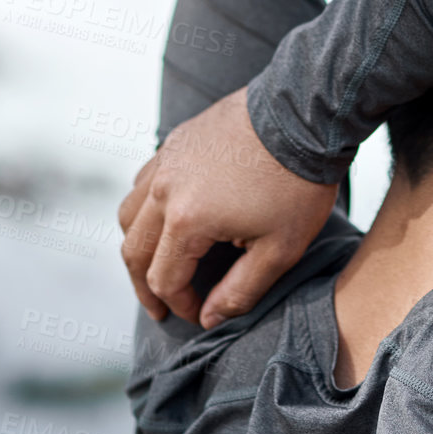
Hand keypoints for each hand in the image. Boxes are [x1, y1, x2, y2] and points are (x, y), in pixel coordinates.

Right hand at [117, 88, 337, 328]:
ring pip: (129, 215)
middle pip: (134, 251)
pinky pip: (142, 183)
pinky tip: (166, 220)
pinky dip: (144, 209)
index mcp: (186, 220)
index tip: (199, 315)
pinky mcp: (175, 143)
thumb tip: (208, 318)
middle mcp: (163, 190)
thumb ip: (240, 291)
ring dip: (138, 247)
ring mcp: (165, 161)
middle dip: (145, 287)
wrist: (304, 115)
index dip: (179, 305)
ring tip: (156, 266)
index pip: (164, 280)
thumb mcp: (280, 249)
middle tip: (159, 309)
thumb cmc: (297, 184)